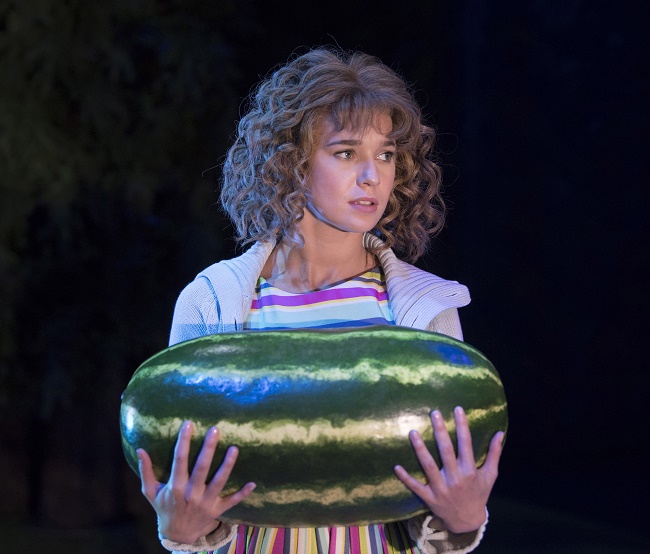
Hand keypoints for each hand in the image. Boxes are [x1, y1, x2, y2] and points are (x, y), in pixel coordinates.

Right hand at [138, 421, 255, 543]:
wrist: (177, 534)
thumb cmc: (164, 508)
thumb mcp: (151, 492)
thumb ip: (146, 471)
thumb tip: (140, 449)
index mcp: (176, 487)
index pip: (179, 460)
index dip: (183, 441)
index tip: (188, 423)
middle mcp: (192, 494)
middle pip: (202, 467)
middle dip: (209, 448)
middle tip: (215, 429)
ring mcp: (206, 502)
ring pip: (219, 481)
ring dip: (228, 465)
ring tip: (234, 448)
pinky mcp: (217, 510)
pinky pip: (232, 501)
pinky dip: (243, 493)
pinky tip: (253, 483)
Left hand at [394, 406, 502, 533]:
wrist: (467, 521)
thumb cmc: (479, 494)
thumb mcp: (490, 475)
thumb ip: (494, 454)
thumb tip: (500, 433)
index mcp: (470, 471)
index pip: (466, 444)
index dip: (462, 426)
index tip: (457, 409)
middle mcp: (456, 479)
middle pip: (446, 451)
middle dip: (440, 431)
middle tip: (434, 413)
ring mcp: (441, 489)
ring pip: (429, 466)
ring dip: (420, 449)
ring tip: (412, 432)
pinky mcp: (430, 498)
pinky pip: (416, 487)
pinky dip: (406, 478)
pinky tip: (396, 466)